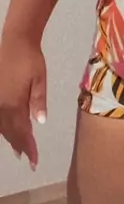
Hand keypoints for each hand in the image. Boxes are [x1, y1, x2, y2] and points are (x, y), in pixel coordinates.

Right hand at [0, 36, 46, 169]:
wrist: (16, 42)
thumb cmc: (31, 59)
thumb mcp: (40, 79)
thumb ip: (38, 101)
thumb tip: (40, 123)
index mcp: (13, 104)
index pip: (22, 132)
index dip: (29, 147)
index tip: (34, 161)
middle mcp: (1, 106)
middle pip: (10, 132)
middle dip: (21, 146)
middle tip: (30, 159)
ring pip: (2, 127)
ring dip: (11, 139)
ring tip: (20, 151)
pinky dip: (3, 128)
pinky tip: (7, 130)